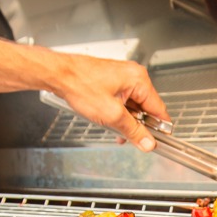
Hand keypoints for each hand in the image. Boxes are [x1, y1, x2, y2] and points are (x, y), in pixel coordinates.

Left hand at [49, 53, 168, 151]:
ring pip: (132, 106)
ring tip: (111, 127)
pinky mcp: (111, 81)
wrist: (58, 74)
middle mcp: (133, 75)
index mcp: (139, 80)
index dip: (158, 128)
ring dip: (124, 120)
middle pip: (145, 108)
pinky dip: (117, 112)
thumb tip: (147, 142)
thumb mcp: (111, 115)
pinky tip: (106, 119)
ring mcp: (122, 77)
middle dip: (136, 125)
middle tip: (127, 137)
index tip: (156, 141)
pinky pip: (121, 101)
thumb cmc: (80, 85)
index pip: (159, 109)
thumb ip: (133, 131)